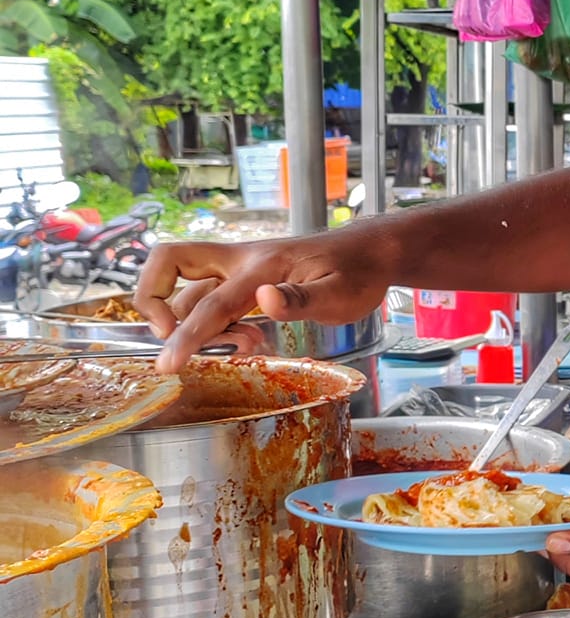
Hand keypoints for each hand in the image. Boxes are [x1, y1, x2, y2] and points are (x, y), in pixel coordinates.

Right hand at [136, 227, 393, 371]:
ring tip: (241, 344)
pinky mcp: (245, 279)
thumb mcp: (340, 293)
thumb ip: (301, 299)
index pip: (211, 303)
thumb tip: (265, 298)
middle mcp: (240, 261)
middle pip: (169, 261)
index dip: (186, 335)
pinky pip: (209, 296)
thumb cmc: (357, 273)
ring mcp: (239, 268)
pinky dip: (214, 321)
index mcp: (260, 265)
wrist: (370, 252)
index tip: (167, 365)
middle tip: (171, 337)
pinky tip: (247, 338)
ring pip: (189, 289)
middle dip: (151, 296)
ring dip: (196, 321)